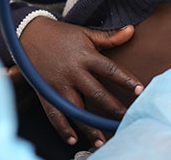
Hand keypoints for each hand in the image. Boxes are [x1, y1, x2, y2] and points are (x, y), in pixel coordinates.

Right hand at [19, 17, 142, 147]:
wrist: (30, 34)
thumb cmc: (62, 34)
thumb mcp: (85, 33)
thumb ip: (109, 37)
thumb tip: (132, 30)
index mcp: (85, 56)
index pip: (110, 69)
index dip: (125, 80)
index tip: (140, 91)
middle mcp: (73, 72)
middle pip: (96, 93)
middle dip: (112, 108)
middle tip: (126, 120)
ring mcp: (59, 84)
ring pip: (76, 108)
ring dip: (89, 126)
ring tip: (102, 140)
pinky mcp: (46, 92)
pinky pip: (54, 113)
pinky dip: (62, 128)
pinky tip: (73, 140)